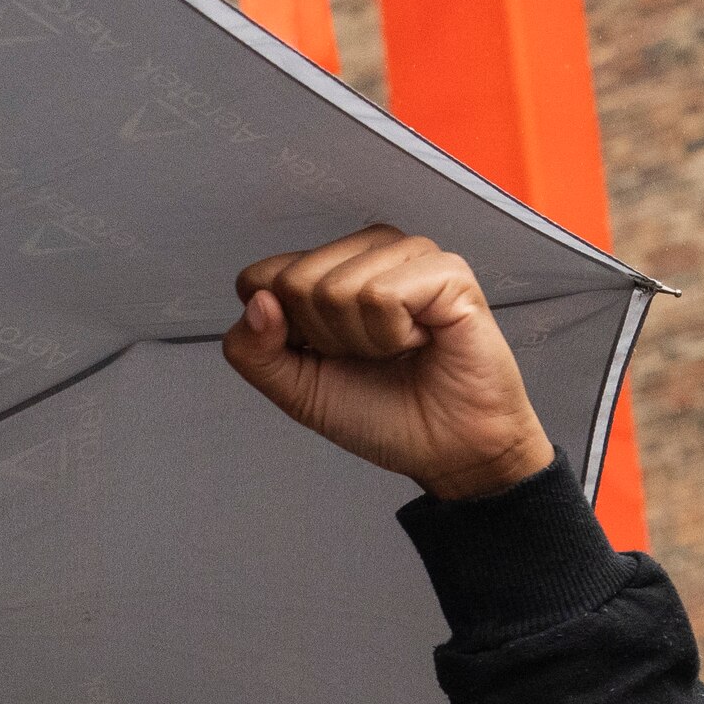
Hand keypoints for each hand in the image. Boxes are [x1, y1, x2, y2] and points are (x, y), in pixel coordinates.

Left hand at [220, 227, 558, 501]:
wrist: (449, 451)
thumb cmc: (386, 415)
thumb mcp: (298, 391)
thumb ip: (254, 352)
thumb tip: (256, 302)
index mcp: (328, 269)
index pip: (259, 278)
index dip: (284, 334)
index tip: (327, 357)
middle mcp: (366, 253)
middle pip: (294, 282)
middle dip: (326, 339)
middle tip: (371, 357)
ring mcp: (407, 255)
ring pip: (336, 288)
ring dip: (363, 341)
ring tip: (399, 351)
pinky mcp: (445, 271)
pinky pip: (381, 295)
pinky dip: (394, 335)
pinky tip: (421, 340)